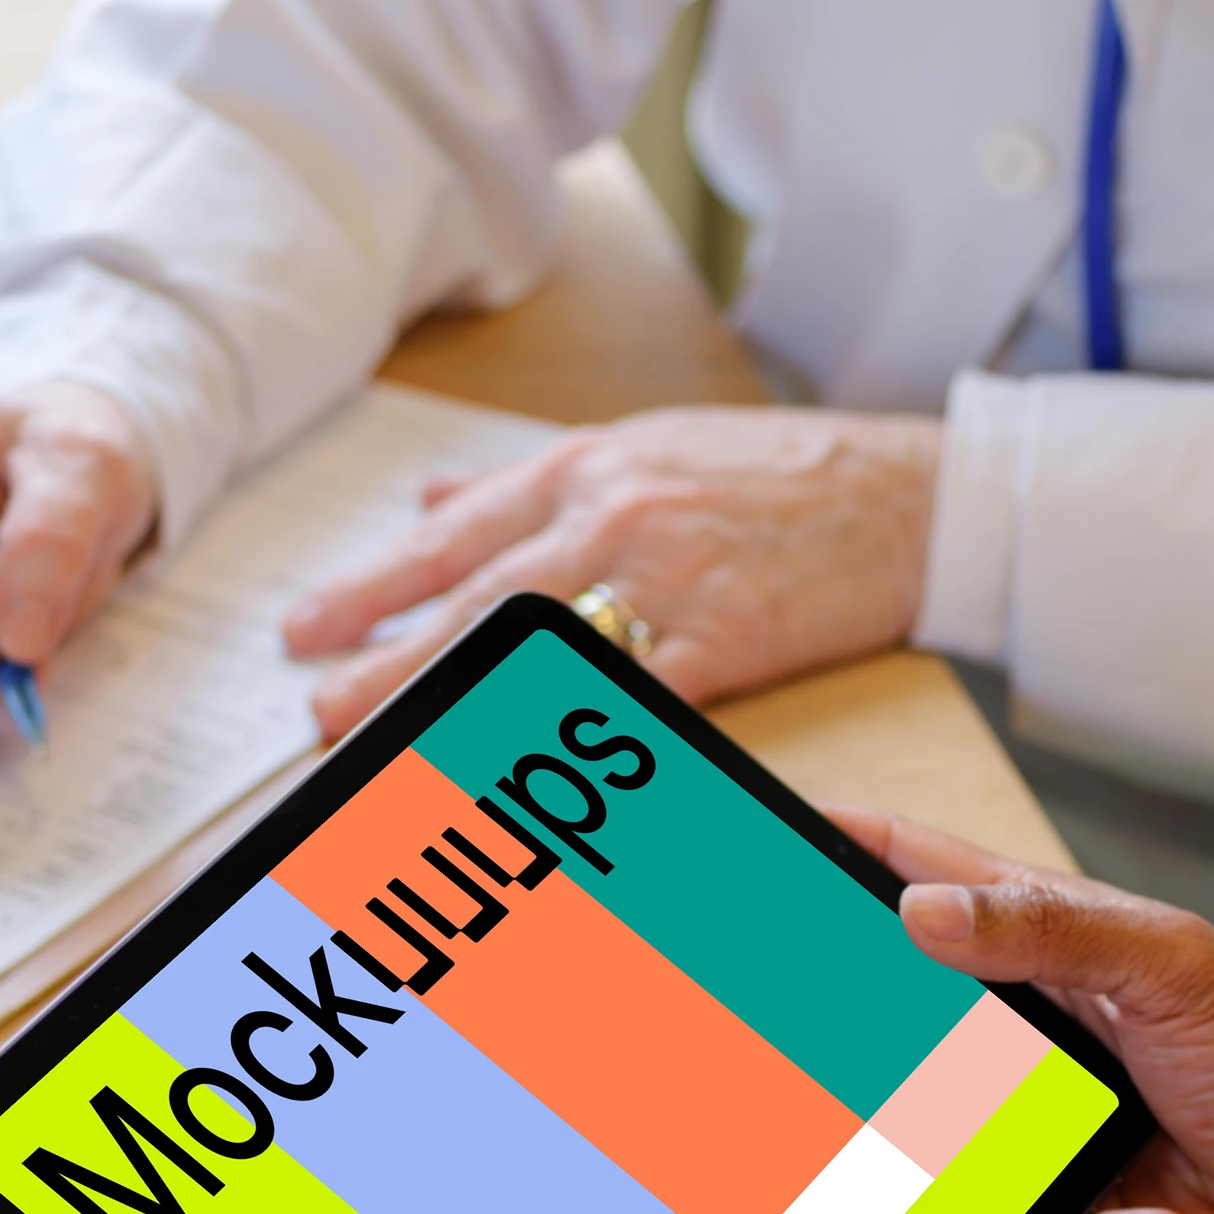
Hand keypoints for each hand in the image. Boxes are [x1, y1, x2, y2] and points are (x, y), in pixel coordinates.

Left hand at [281, 406, 938, 736]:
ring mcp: (666, 578)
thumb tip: (436, 495)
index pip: (454, 536)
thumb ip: (532, 481)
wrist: (907, 492)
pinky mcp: (723, 639)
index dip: (373, 586)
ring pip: (530, 647)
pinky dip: (573, 734)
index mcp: (586, 471)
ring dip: (450, 698)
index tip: (306, 628)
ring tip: (384, 738)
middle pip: (473, 597)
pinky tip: (518, 766)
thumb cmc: (781, 474)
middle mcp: (612, 516)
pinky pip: (631, 697)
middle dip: (384, 653)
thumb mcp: (645, 447)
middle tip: (318, 702)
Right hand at [840, 810, 1213, 1213]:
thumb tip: (921, 908)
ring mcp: (1040, 1127)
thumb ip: (1047, 927)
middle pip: (900, 1025)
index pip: (918, 875)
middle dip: (870, 1047)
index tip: (759, 840)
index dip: (838, 851)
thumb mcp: (1170, 966)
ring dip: (983, 1172)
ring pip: (937, 1151)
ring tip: (1071, 1162)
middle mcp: (1031, 1034)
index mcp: (1049, 946)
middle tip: (847, 1059)